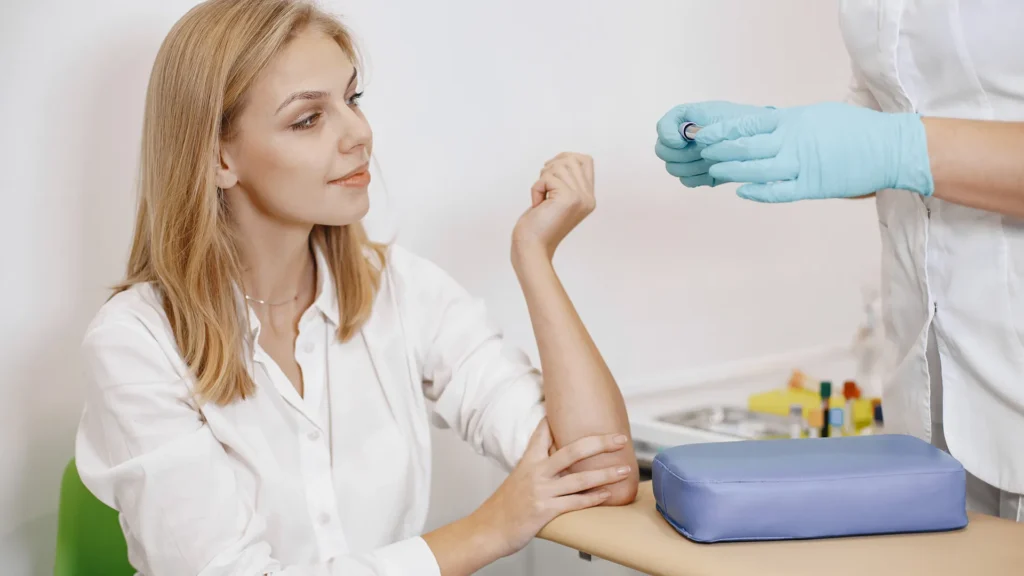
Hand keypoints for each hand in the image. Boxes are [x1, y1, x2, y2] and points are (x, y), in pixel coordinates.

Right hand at [472, 419, 629, 557]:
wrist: (487, 529)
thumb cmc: (504, 506)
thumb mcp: (516, 478)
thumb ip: (534, 465)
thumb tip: (551, 455)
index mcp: (528, 461)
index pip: (544, 432)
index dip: (558, 417)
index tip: (578, 403)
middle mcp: (536, 472)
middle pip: (572, 451)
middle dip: (599, 443)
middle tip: (620, 438)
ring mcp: (541, 491)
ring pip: (579, 479)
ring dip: (605, 474)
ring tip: (624, 469)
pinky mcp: (544, 510)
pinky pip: (574, 502)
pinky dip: (593, 498)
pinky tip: (607, 495)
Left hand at [513, 152, 594, 259]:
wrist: (532, 248)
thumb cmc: (537, 224)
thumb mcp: (555, 198)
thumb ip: (565, 180)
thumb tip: (563, 158)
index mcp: (588, 198)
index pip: (586, 160)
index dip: (565, 158)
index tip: (550, 172)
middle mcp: (588, 197)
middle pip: (571, 159)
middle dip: (551, 168)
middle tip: (543, 188)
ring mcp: (580, 198)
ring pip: (559, 166)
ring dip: (542, 179)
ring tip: (541, 198)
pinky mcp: (568, 198)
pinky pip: (547, 178)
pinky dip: (536, 189)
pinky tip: (537, 205)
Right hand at [655, 101, 774, 186]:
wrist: (759, 141)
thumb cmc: (741, 123)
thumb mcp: (720, 115)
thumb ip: (697, 123)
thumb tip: (681, 138)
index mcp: (684, 119)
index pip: (661, 127)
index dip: (668, 136)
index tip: (683, 140)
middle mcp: (680, 139)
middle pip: (662, 151)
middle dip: (682, 153)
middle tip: (703, 151)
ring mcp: (686, 158)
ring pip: (673, 169)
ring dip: (692, 166)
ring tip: (712, 159)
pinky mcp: (695, 175)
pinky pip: (686, 181)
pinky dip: (699, 177)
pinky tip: (713, 170)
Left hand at [696, 101, 934, 201]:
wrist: (889, 148)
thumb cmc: (855, 129)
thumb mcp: (816, 115)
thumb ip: (788, 122)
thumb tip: (764, 127)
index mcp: (792, 121)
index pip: (746, 125)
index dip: (721, 131)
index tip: (703, 134)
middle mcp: (792, 142)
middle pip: (745, 148)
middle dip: (719, 151)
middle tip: (702, 152)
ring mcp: (801, 166)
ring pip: (755, 171)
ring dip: (731, 171)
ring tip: (714, 170)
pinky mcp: (811, 188)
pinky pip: (777, 192)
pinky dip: (757, 192)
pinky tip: (741, 191)